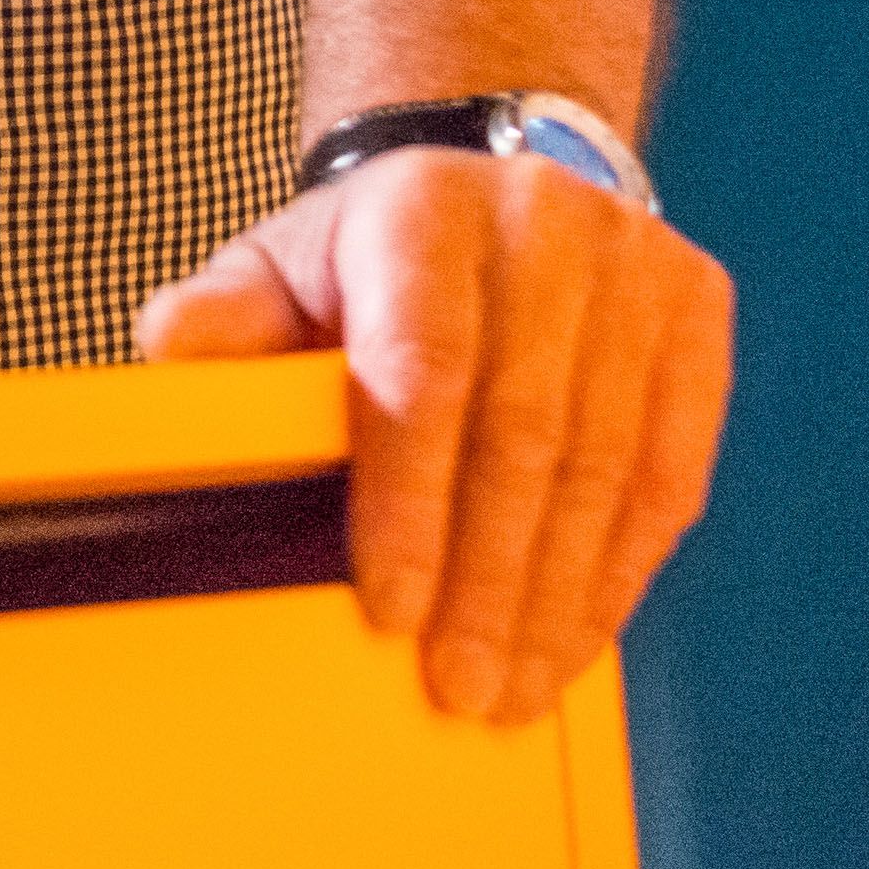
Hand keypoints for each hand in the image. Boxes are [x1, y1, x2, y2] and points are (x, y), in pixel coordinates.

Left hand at [135, 148, 732, 722]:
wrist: (486, 181)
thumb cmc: (366, 260)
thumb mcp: (278, 268)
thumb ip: (224, 317)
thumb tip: (171, 347)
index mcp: (422, 211)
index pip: (423, 371)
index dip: (410, 501)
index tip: (392, 609)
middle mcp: (541, 224)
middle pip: (525, 435)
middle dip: (490, 579)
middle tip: (462, 686)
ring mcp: (634, 266)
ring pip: (607, 466)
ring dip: (561, 596)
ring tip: (518, 687)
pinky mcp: (697, 313)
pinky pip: (670, 467)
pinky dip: (623, 567)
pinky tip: (579, 633)